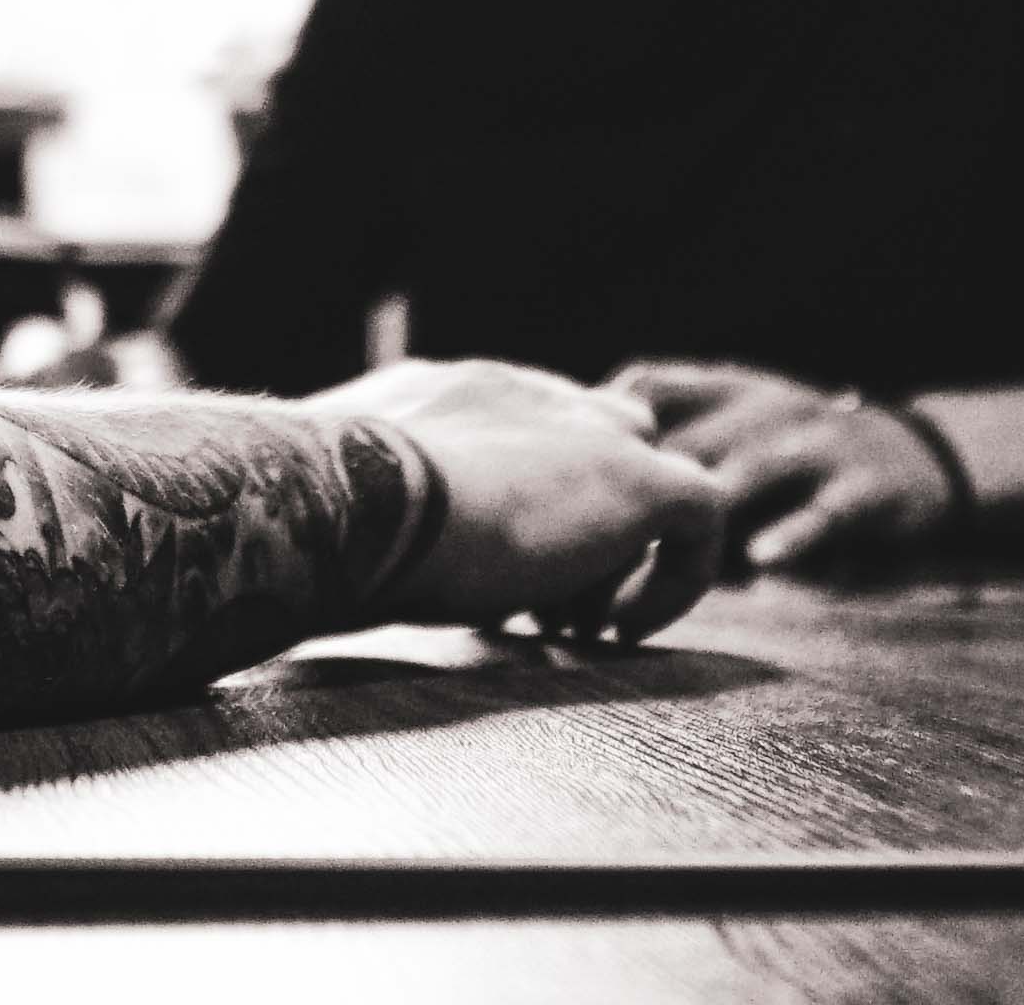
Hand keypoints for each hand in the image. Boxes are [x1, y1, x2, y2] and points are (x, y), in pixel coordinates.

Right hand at [312, 358, 731, 641]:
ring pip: (647, 481)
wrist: (356, 499)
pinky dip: (677, 577)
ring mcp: (586, 429)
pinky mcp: (638, 479)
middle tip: (544, 607)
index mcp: (455, 393)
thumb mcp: (339, 498)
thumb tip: (321, 544)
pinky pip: (702, 514)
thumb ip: (364, 502)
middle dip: (581, 523)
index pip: (525, 425)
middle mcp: (525, 394)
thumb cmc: (324, 514)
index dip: (526, 499)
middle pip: (598, 440)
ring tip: (576, 630)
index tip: (498, 571)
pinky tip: (622, 631)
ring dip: (617, 562)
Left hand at [609, 359, 967, 570]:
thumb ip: (669, 464)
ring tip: (654, 575)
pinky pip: (825, 512)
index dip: (595, 427)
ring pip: (748, 474)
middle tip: (586, 572)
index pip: (645, 384)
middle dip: (634, 503)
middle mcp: (764, 407)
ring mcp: (815, 444)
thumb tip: (574, 516)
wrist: (916, 460)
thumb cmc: (797, 466)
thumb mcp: (733, 442)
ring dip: (699, 524)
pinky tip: (762, 561)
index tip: (549, 484)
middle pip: (686, 444)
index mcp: (724, 389)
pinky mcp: (864, 487)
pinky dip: (794, 535)